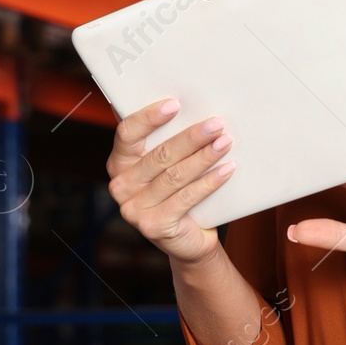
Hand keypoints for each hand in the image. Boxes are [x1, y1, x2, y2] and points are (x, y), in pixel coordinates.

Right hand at [106, 98, 236, 265]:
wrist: (187, 239)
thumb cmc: (176, 193)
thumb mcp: (165, 166)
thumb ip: (165, 141)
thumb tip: (190, 107)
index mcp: (119, 162)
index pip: (127, 133)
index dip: (150, 117)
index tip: (175, 104)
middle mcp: (121, 185)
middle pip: (160, 154)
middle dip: (192, 137)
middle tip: (216, 124)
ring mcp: (134, 209)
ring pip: (175, 175)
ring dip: (204, 157)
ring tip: (225, 143)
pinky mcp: (153, 226)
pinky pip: (186, 198)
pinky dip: (209, 182)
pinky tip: (226, 170)